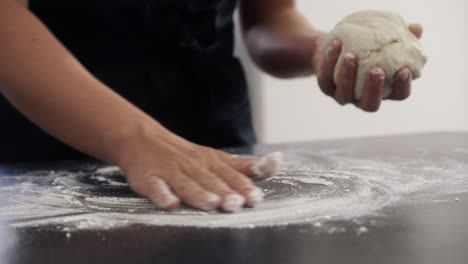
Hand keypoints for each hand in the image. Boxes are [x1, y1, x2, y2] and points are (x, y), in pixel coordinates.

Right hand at [115, 125, 281, 211]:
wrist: (142, 139)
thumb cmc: (185, 154)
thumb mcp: (216, 157)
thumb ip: (244, 165)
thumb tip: (276, 163)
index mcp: (210, 161)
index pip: (230, 174)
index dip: (243, 185)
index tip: (255, 197)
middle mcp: (193, 166)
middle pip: (210, 180)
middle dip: (225, 192)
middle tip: (238, 203)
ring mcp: (170, 172)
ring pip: (187, 184)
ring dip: (199, 193)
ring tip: (212, 203)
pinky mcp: (149, 178)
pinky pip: (156, 187)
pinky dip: (162, 194)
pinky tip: (169, 202)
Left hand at [315, 24, 422, 111]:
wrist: (336, 44)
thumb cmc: (367, 45)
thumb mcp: (384, 40)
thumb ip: (402, 37)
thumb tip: (417, 28)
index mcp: (384, 90)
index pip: (398, 95)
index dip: (402, 86)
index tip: (404, 70)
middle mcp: (363, 98)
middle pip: (370, 104)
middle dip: (374, 89)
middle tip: (376, 70)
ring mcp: (343, 96)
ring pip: (344, 94)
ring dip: (348, 76)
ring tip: (351, 56)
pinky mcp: (325, 87)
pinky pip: (325, 79)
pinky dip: (330, 62)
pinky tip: (336, 44)